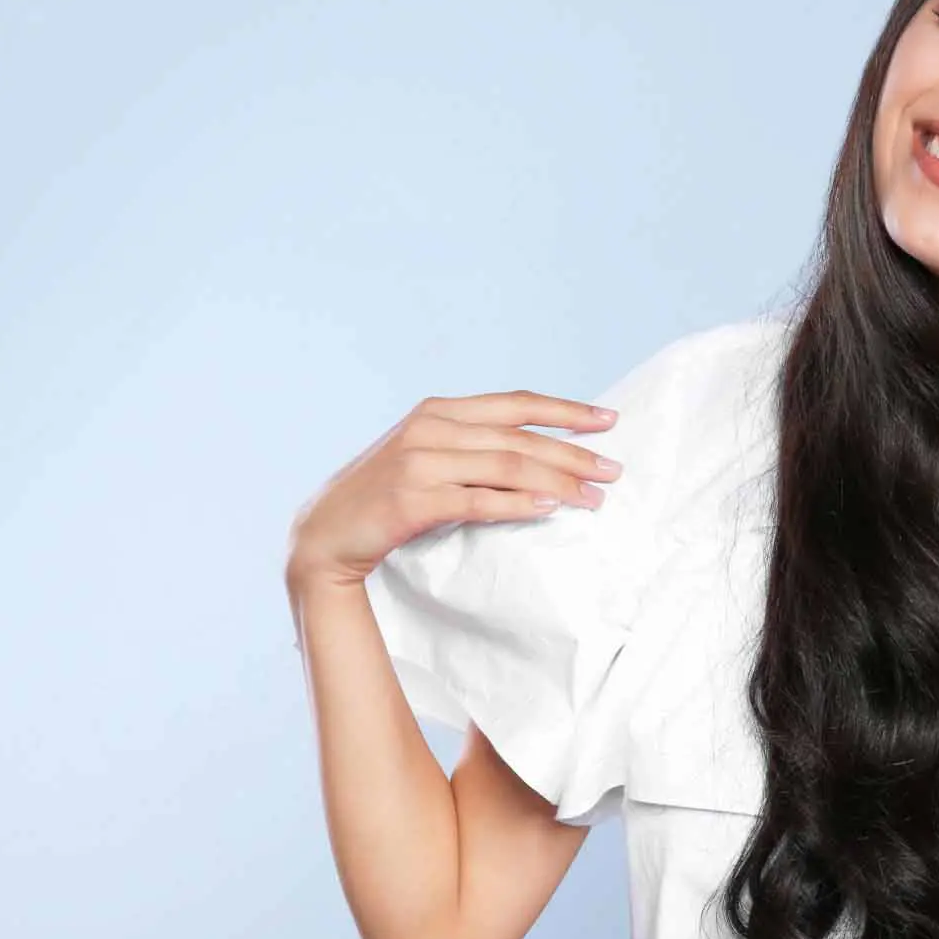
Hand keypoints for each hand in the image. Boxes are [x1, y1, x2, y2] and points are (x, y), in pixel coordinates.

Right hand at [285, 391, 622, 591]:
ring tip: (593, 497)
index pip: (515, 404)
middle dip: (572, 453)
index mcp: (438, 411)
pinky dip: (517, 504)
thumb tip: (541, 451)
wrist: (325, 535)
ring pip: (506, 466)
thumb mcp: (428, 455)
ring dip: (557, 481)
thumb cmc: (387, 496)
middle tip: (613, 471)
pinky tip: (548, 510)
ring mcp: (419, 462)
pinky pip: (477, 501)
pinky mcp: (412, 500)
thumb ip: (473, 445)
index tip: (608, 420)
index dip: (564, 410)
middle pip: (519, 437)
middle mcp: (430, 428)